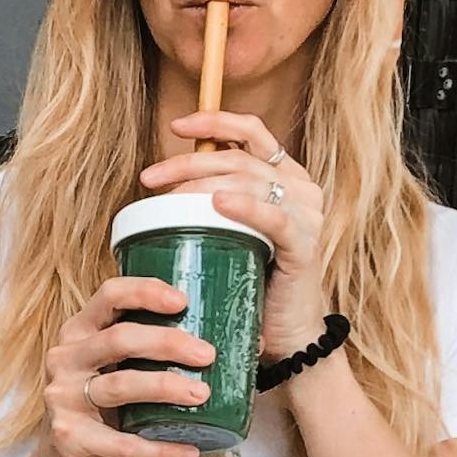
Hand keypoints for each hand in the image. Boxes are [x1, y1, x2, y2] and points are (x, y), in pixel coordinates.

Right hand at [36, 273, 212, 456]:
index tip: (184, 301)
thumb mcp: (120, 373)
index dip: (146, 292)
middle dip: (168, 343)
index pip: (109, 295)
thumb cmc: (104, 413)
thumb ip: (158, 355)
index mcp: (80, 332)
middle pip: (119, 338)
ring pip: (120, 385)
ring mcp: (62, 397)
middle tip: (208, 355)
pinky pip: (121, 444)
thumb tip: (248, 342)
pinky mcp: (69, 436)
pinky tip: (189, 453)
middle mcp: (66, 358)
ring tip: (203, 394)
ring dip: (166, 387)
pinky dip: (159, 450)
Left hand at [146, 110, 330, 355]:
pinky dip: (245, 207)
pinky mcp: (305, 244)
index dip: (214, 120)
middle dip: (189, 162)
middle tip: (150, 178)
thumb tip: (162, 183)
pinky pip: (274, 216)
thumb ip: (213, 203)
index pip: (251, 132)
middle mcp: (301, 187)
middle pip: (239, 156)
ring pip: (250, 181)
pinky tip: (217, 204)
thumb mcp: (231, 233)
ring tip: (167, 198)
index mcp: (284, 177)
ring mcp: (307, 214)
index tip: (175, 126)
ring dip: (203, 183)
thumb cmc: (251, 282)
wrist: (285, 336)